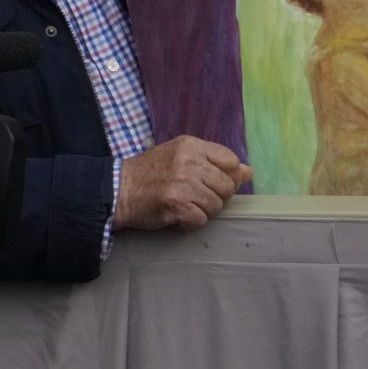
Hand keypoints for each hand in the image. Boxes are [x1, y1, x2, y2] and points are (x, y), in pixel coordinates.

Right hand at [115, 136, 250, 231]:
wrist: (118, 189)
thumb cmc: (151, 172)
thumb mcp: (182, 156)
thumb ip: (214, 161)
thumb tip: (249, 172)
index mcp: (192, 146)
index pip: (231, 161)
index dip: (230, 176)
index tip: (217, 183)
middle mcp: (189, 162)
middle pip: (228, 186)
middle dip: (217, 196)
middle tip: (199, 198)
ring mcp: (182, 184)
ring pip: (216, 205)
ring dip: (204, 211)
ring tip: (187, 206)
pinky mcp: (175, 205)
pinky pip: (201, 219)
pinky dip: (192, 223)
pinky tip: (180, 217)